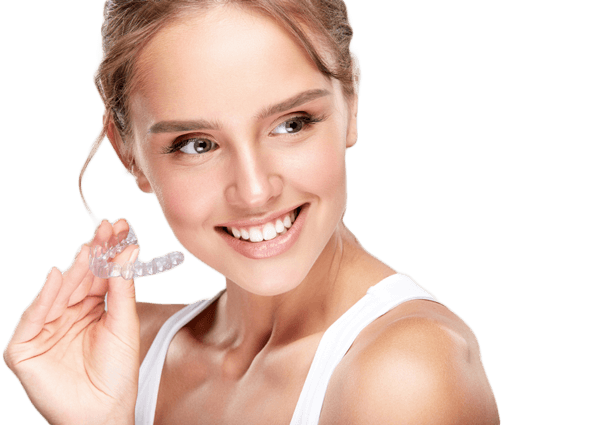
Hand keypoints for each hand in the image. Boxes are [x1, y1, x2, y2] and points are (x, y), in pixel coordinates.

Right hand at [4, 219, 138, 424]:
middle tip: (108, 228)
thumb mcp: (123, 323)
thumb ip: (121, 288)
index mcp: (89, 309)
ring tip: (91, 248)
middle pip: (78, 278)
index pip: (97, 274)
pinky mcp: (24, 348)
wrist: (104, 412)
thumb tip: (127, 250)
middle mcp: (66, 315)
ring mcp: (44, 330)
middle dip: (93, 253)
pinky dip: (43, 299)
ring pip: (57, 293)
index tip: (121, 227)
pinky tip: (56, 276)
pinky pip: (34, 318)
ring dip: (74, 269)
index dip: (108, 251)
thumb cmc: (117, 373)